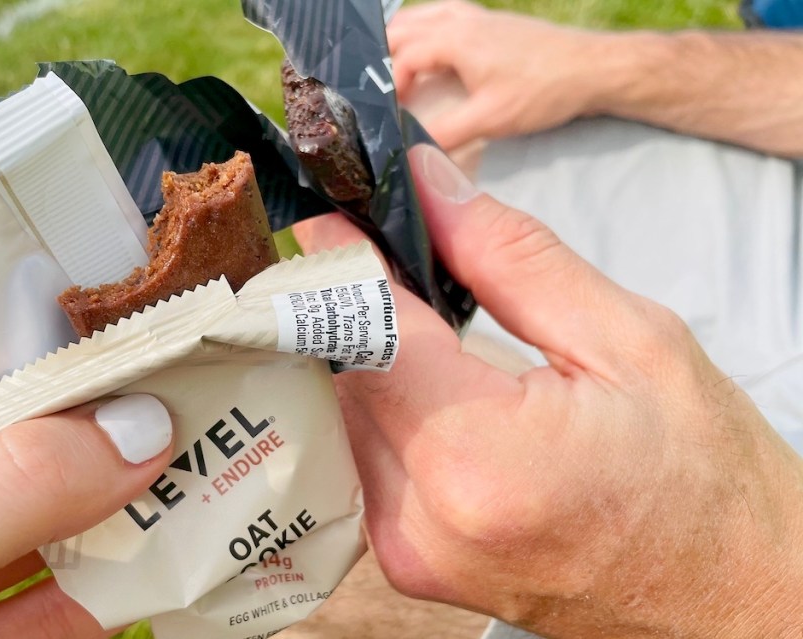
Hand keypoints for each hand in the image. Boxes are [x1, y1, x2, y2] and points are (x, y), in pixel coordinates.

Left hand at [0, 304, 173, 638]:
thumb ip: (10, 485)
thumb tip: (141, 427)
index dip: (24, 331)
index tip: (125, 325)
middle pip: (2, 429)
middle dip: (93, 418)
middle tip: (190, 392)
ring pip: (39, 516)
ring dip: (119, 500)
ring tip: (204, 463)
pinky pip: (52, 601)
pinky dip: (113, 581)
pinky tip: (173, 550)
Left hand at [294, 145, 802, 637]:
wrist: (730, 599)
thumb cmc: (706, 483)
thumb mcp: (631, 341)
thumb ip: (514, 258)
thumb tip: (428, 186)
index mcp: (478, 457)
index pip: (366, 329)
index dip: (346, 260)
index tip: (339, 213)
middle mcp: (422, 518)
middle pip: (342, 374)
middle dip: (355, 304)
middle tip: (388, 253)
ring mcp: (409, 551)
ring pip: (345, 414)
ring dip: (366, 356)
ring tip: (416, 317)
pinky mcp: (410, 565)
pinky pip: (365, 458)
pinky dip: (384, 407)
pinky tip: (424, 381)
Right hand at [389, 1, 607, 147]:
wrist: (593, 69)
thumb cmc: (544, 90)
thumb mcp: (490, 120)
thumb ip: (446, 135)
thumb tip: (412, 151)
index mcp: (456, 39)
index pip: (403, 57)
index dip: (388, 86)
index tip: (387, 112)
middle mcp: (462, 20)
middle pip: (404, 27)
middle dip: (382, 56)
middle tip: (374, 88)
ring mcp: (478, 17)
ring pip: (424, 16)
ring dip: (403, 39)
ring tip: (393, 69)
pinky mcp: (493, 22)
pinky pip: (445, 15)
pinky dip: (427, 30)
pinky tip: (433, 51)